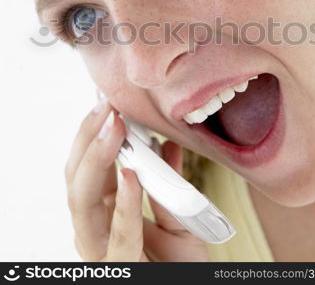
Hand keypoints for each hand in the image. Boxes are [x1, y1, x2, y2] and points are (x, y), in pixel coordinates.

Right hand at [64, 102, 209, 261]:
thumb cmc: (180, 264)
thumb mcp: (178, 217)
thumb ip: (170, 183)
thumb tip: (167, 144)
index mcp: (104, 212)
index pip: (88, 168)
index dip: (93, 135)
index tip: (106, 104)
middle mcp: (94, 229)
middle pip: (77, 179)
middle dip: (88, 139)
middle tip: (106, 107)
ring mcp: (101, 250)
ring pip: (83, 202)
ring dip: (98, 160)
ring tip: (114, 129)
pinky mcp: (119, 269)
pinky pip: (117, 236)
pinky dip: (124, 203)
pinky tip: (130, 175)